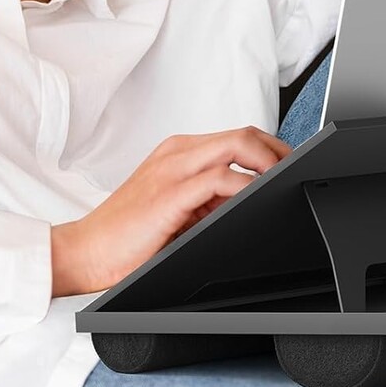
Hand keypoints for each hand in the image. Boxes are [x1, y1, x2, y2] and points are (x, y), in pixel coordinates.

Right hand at [50, 126, 291, 295]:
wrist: (85, 252)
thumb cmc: (128, 236)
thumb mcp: (181, 211)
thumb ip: (213, 200)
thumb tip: (254, 200)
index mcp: (179, 153)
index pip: (238, 137)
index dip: (272, 150)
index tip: (292, 169)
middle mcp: (177, 153)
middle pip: (244, 134)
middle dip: (280, 152)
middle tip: (300, 176)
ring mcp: (172, 169)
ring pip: (237, 145)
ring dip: (271, 164)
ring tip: (287, 185)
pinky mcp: (169, 193)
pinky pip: (220, 178)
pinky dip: (247, 186)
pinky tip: (258, 200)